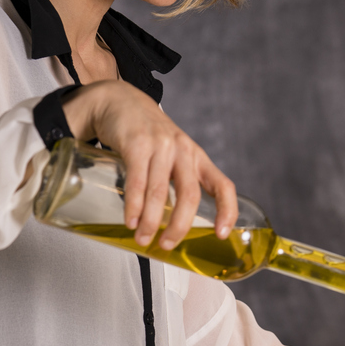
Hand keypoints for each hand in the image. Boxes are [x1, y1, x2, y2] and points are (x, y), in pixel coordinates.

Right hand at [61, 81, 236, 248]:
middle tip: (167, 245)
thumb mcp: (171, 155)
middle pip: (190, 195)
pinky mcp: (137, 144)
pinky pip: (138, 181)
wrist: (117, 100)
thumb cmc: (145, 135)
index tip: (222, 234)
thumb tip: (172, 223)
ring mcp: (162, 146)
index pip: (223, 186)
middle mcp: (184, 151)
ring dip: (153, 221)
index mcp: (197, 158)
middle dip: (180, 226)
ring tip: (144, 238)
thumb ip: (175, 181)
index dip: (227, 211)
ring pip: (161, 192)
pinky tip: (131, 220)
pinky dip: (135, 205)